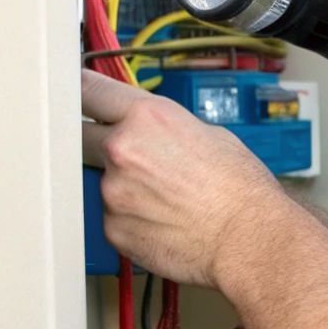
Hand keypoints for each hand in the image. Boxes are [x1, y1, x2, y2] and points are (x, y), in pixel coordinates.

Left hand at [81, 70, 301, 288]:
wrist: (248, 238)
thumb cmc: (239, 189)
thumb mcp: (208, 133)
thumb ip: (162, 128)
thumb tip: (147, 132)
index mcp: (147, 118)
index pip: (90, 90)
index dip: (83, 93)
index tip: (79, 97)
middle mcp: (122, 149)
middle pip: (81, 137)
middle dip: (98, 143)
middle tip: (131, 159)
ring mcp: (112, 192)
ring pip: (101, 182)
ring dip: (121, 187)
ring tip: (163, 200)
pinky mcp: (112, 229)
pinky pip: (111, 217)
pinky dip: (130, 219)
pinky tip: (162, 222)